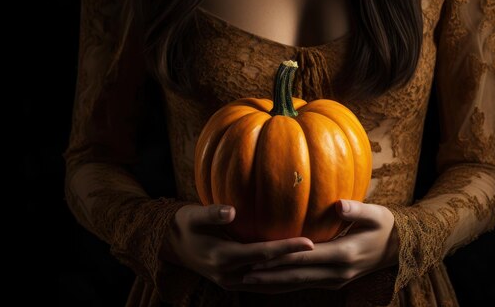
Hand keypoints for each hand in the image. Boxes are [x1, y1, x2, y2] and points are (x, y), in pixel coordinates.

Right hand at [160, 204, 314, 291]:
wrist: (169, 246)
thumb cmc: (184, 224)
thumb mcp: (193, 215)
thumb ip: (212, 213)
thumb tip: (231, 210)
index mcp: (223, 257)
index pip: (263, 254)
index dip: (287, 248)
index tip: (310, 242)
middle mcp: (229, 275)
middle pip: (271, 272)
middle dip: (298, 265)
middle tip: (325, 256)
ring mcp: (231, 282)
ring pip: (269, 283)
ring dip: (292, 276)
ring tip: (318, 269)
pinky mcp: (233, 282)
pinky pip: (262, 284)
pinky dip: (280, 279)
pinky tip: (297, 273)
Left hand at [241, 199, 399, 291]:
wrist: (400, 249)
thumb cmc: (386, 225)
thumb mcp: (376, 214)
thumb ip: (356, 209)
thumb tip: (339, 204)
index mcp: (345, 254)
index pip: (306, 258)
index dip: (281, 259)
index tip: (259, 258)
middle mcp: (338, 272)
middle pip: (298, 277)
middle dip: (270, 277)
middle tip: (243, 275)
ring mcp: (336, 279)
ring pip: (299, 284)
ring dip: (274, 284)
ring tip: (248, 281)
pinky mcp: (334, 280)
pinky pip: (305, 284)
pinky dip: (286, 283)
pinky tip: (270, 281)